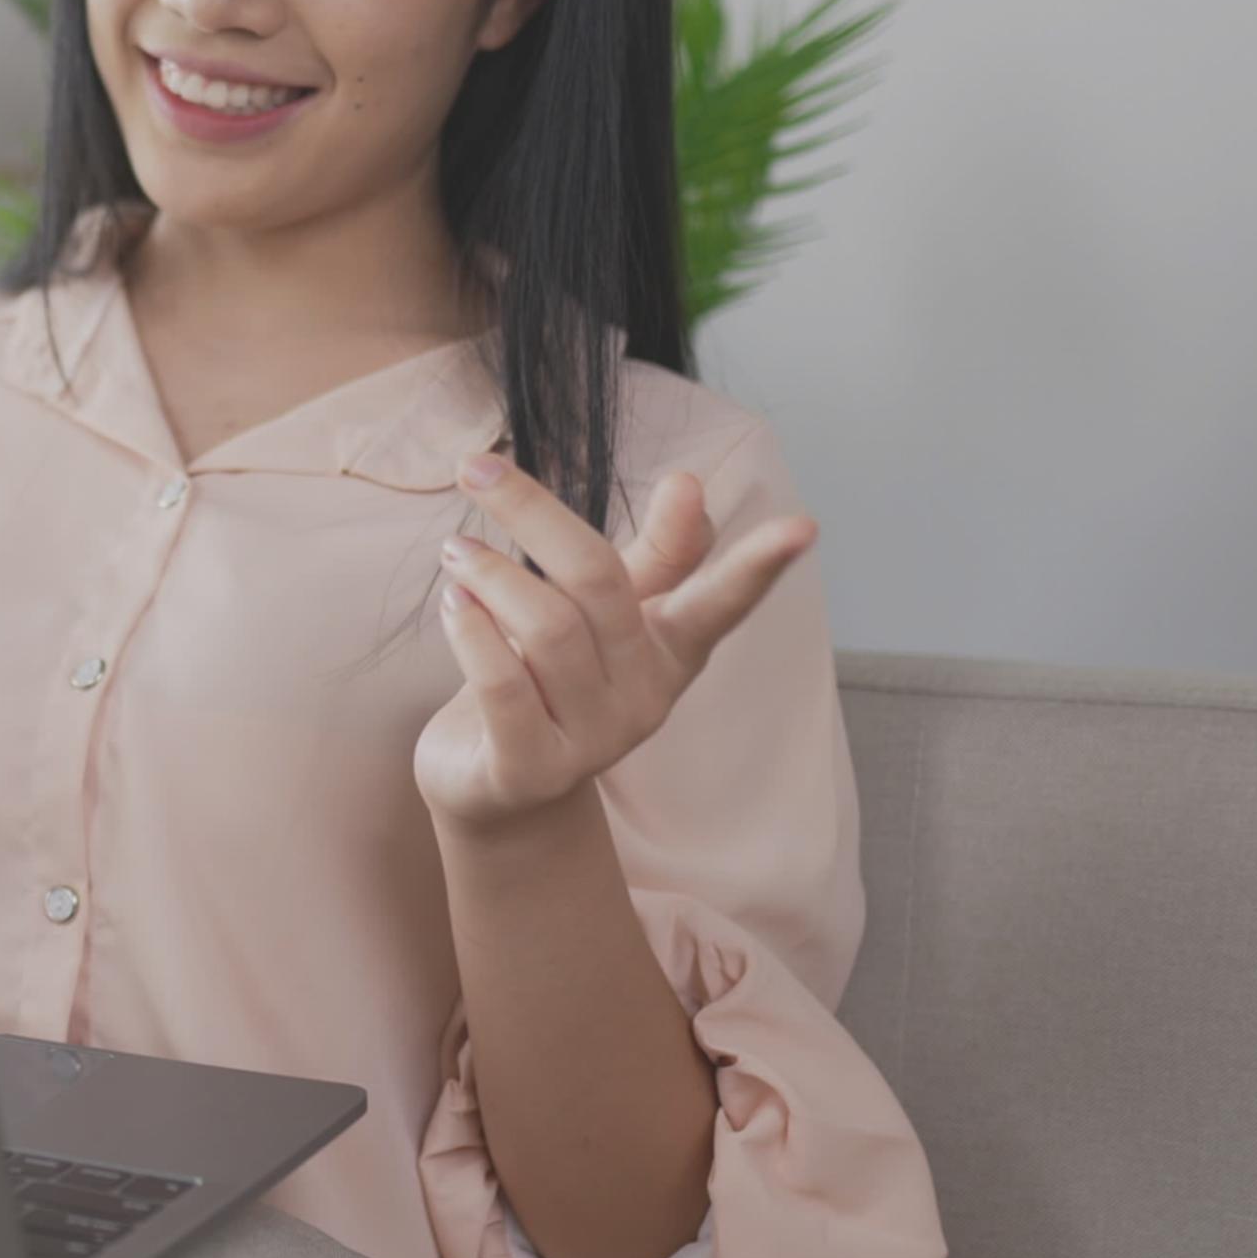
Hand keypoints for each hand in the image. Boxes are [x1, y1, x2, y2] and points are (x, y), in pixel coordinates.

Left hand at [413, 449, 814, 832]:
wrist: (495, 788)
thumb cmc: (550, 679)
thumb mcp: (604, 613)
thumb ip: (654, 554)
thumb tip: (693, 480)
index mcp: (670, 652)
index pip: (720, 604)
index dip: (758, 568)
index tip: (804, 525)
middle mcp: (644, 699)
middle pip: (597, 583)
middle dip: (533, 515)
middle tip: (474, 469)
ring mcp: (592, 742)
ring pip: (547, 630)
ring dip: (491, 576)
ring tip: (457, 549)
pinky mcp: (530, 771)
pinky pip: (503, 686)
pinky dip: (471, 633)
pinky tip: (452, 604)